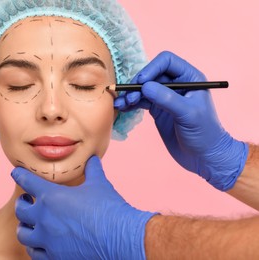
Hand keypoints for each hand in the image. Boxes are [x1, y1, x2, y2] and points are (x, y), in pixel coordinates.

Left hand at [11, 156, 156, 259]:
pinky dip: (36, 247)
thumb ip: (92, 170)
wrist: (119, 238)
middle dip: (21, 205)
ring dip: (25, 228)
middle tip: (26, 202)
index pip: (27, 181)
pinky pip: (35, 253)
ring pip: (24, 235)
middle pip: (20, 210)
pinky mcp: (54, 257)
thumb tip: (93, 159)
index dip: (20, 175)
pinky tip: (40, 244)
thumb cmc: (108, 208)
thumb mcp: (99, 184)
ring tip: (30, 226)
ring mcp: (47, 240)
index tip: (15, 173)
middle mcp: (44, 218)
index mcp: (51, 196)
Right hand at [114, 51, 247, 190]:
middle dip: (137, 84)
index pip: (166, 61)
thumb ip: (167, 99)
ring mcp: (166, 97)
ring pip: (143, 88)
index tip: (141, 82)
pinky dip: (131, 103)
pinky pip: (141, 101)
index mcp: (190, 78)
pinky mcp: (158, 109)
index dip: (151, 68)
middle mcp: (177, 84)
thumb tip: (145, 86)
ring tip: (121, 104)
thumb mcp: (188, 114)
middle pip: (151, 74)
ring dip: (131, 94)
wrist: (204, 157)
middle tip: (128, 97)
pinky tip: (122, 108)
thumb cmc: (205, 133)